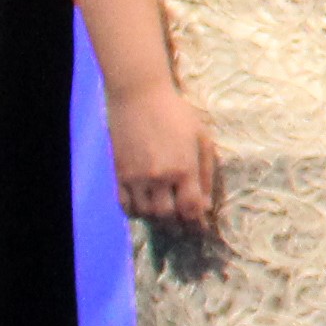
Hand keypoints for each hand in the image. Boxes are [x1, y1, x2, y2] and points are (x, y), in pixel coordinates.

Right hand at [110, 80, 221, 238]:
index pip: (191, 209)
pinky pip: (125, 205)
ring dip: (158, 221)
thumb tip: (206, 204)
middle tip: (184, 228)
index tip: (201, 228)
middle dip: (178, 225)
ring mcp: (136, 177)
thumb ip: (206, 173)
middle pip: (167, 216)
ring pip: (146, 214)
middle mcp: (158, 177)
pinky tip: (146, 210)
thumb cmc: (177, 114)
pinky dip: (136, 213)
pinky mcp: (119, 174)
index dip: (197, 224)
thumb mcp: (202, 139)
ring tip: (167, 220)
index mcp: (183, 168)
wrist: (139, 96)